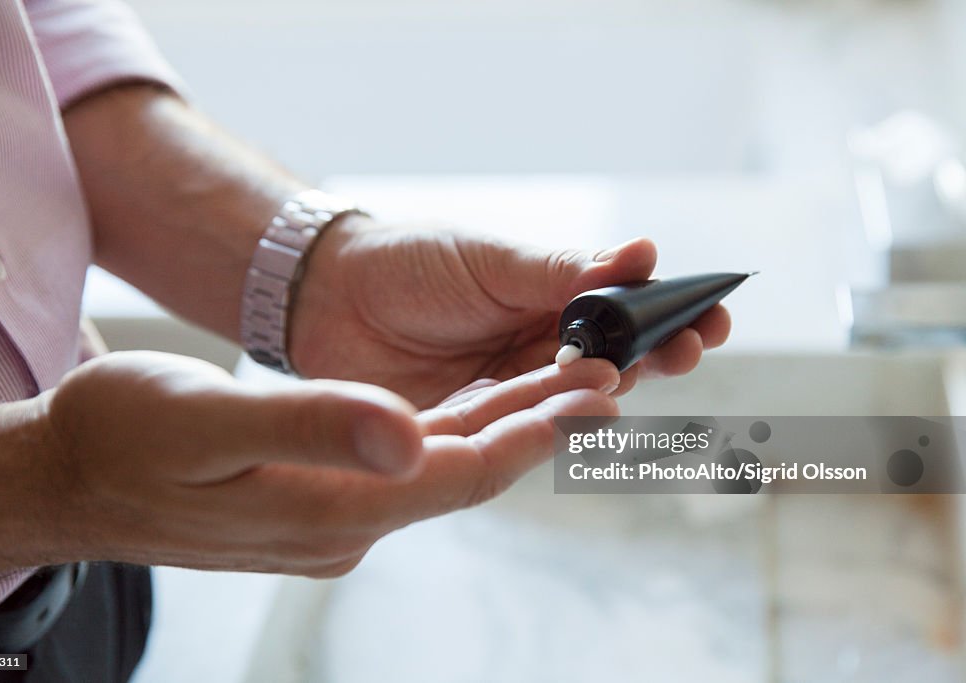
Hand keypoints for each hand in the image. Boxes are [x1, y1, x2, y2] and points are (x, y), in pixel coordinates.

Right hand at [30, 351, 617, 575]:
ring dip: (500, 429)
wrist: (71, 475)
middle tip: (601, 383)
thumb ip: (310, 428)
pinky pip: (405, 472)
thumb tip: (409, 435)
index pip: (455, 476)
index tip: (589, 398)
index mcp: (327, 510)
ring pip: (438, 472)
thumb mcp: (205, 419)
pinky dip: (452, 437)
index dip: (527, 436)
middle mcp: (343, 527)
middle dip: (533, 427)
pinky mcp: (318, 506)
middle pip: (462, 474)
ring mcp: (332, 522)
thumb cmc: (123, 436)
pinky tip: (475, 411)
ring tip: (559, 387)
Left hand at [289, 217, 730, 406]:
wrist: (325, 299)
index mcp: (556, 302)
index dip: (673, 317)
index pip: (631, 315)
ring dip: (610, 389)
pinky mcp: (475, 431)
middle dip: (661, 354)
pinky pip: (523, 433)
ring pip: (576, 401)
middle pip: (618, 363)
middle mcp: (544, 353)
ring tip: (631, 372)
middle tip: (690, 346)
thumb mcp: (491, 260)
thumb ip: (561, 271)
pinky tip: (584, 410)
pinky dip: (554, 423)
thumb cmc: (411, 264)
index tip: (712, 314)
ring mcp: (511, 395)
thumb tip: (640, 254)